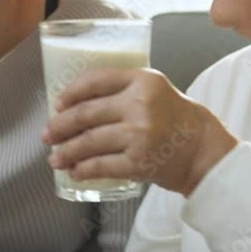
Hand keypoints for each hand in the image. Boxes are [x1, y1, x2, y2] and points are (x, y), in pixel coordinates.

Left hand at [42, 68, 238, 195]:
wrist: (202, 150)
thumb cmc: (176, 119)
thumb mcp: (155, 90)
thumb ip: (123, 89)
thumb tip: (76, 104)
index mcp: (143, 80)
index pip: (95, 80)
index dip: (70, 92)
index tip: (58, 104)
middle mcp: (139, 104)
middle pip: (86, 113)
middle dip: (60, 126)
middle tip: (48, 135)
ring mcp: (138, 134)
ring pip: (89, 142)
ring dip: (66, 152)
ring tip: (55, 158)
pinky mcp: (138, 161)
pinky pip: (101, 165)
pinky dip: (83, 169)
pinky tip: (75, 171)